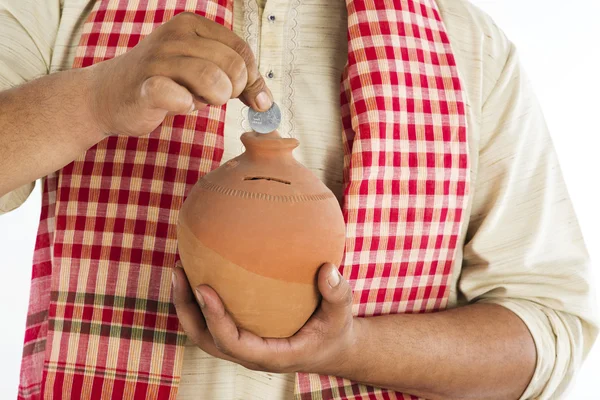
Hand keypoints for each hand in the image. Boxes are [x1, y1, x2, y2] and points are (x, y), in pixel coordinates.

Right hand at [89, 12, 271, 136]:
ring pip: (213, 79)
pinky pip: (178, 97)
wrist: (108, 96)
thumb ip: (237, 81)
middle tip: (213, 97)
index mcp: (193, 26)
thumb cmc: (164, 83)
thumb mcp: (203, 73)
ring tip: (195, 100)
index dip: (250, 79)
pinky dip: (185, 106)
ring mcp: (158, 59)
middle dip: (232, 91)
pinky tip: (178, 104)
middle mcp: (176, 35)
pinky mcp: (145, 86)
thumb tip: (267, 103)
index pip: (242, 50)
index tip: (238, 95)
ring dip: (212, 99)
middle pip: (233, 66)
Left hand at [172, 262, 359, 375]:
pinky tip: (199, 272)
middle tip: (180, 271)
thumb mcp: (342, 312)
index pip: (233, 343)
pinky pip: (212, 323)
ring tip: (180, 268)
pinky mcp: (242, 335)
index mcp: (272, 355)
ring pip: (203, 334)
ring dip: (187, 304)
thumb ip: (337, 293)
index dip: (214, 318)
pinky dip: (199, 302)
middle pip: (206, 340)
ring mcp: (243, 347)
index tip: (203, 287)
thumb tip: (327, 269)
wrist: (332, 348)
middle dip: (188, 309)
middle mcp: (251, 355)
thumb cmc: (335, 329)